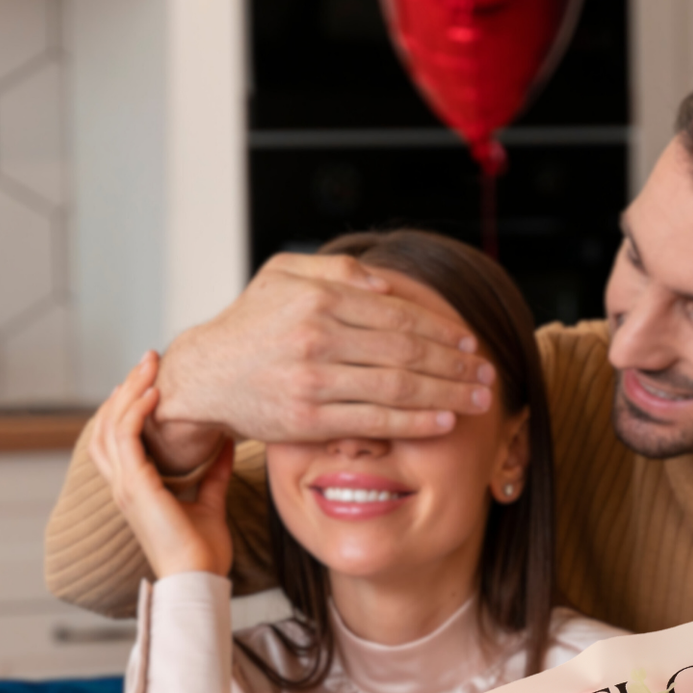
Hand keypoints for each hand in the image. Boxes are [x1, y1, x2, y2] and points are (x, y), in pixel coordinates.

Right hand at [88, 354, 234, 578]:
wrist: (199, 580)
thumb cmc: (203, 553)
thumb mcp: (210, 502)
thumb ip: (213, 472)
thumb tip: (225, 442)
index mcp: (135, 489)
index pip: (118, 438)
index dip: (128, 406)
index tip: (152, 380)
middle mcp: (123, 485)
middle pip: (107, 424)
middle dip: (126, 389)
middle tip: (148, 361)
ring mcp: (125, 486)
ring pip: (111, 426)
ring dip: (130, 391)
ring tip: (149, 366)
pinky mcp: (135, 488)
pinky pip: (125, 439)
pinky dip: (137, 412)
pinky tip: (155, 393)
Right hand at [151, 252, 495, 456]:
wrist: (204, 376)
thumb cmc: (249, 324)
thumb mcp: (282, 275)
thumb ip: (334, 270)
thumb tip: (385, 283)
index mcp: (319, 299)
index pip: (399, 315)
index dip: (442, 330)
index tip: (471, 342)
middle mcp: (318, 337)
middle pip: (407, 351)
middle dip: (455, 364)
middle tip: (488, 374)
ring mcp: (313, 380)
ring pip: (397, 387)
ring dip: (446, 394)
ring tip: (477, 399)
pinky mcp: (308, 420)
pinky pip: (374, 422)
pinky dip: (414, 422)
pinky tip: (443, 422)